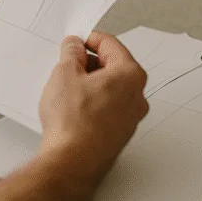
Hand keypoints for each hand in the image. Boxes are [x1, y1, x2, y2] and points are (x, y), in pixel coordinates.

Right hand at [38, 32, 148, 180]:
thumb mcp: (65, 73)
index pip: (111, 44)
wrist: (72, 161)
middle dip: (91, 62)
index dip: (89, 39)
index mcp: (130, 75)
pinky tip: (73, 108)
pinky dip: (93, 102)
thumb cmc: (75, 122)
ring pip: (111, 89)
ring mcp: (130, 117)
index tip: (76, 42)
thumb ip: (71, 53)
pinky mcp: (119, 133)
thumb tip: (74, 47)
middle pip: (114, 67)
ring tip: (67, 87)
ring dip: (91, 83)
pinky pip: (108, 108)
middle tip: (69, 63)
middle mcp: (137, 96)